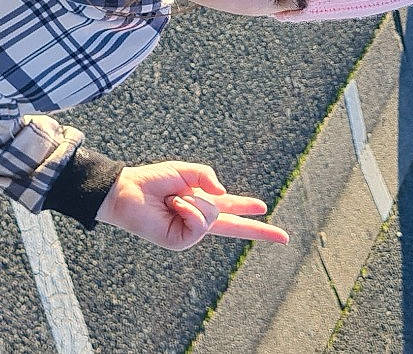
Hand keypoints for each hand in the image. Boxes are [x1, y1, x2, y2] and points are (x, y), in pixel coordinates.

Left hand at [96, 161, 288, 250]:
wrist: (127, 191)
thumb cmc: (151, 181)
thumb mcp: (184, 171)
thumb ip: (206, 176)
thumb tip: (223, 193)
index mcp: (201, 202)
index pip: (230, 207)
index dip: (247, 207)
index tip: (264, 208)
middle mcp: (198, 219)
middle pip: (236, 227)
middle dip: (261, 231)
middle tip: (285, 238)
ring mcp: (191, 232)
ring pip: (213, 215)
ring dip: (193, 200)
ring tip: (172, 198)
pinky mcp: (182, 241)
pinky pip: (199, 222)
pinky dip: (188, 209)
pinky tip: (173, 206)